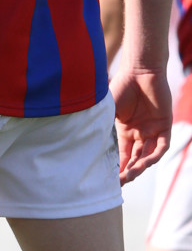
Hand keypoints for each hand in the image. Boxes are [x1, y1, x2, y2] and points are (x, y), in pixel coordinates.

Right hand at [109, 67, 171, 184]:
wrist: (140, 69)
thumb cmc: (122, 85)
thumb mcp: (108, 107)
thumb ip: (102, 123)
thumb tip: (87, 142)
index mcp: (126, 130)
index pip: (123, 155)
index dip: (118, 168)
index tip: (110, 180)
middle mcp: (140, 133)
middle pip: (135, 159)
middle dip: (128, 171)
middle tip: (120, 181)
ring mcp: (152, 130)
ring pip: (148, 156)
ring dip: (140, 167)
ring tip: (129, 175)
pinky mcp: (164, 126)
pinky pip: (161, 146)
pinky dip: (153, 155)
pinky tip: (144, 162)